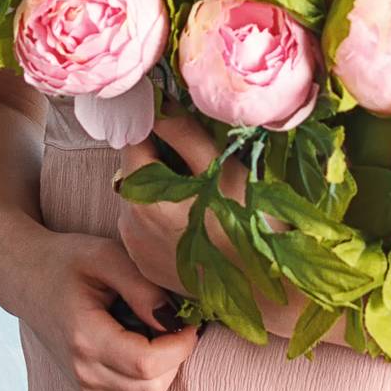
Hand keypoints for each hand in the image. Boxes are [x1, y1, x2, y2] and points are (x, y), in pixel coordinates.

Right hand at [13, 227, 200, 390]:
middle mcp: (83, 372)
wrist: (29, 279)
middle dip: (175, 359)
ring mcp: (84, 388)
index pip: (146, 365)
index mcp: (86, 338)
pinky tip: (147, 358)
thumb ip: (143, 287)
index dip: (180, 346)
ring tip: (159, 339)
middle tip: (175, 324)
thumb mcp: (107, 256)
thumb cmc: (69, 261)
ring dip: (164, 376)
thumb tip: (174, 319)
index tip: (189, 319)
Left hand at [115, 104, 248, 292]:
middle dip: (161, 158)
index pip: (134, 140)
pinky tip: (196, 223)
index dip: (155, 124)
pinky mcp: (146, 267)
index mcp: (143, 195)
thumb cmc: (248, 223)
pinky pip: (145, 228)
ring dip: (162, 189)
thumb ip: (183, 133)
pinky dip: (163, 218)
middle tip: (200, 163)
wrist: (262, 288)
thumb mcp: (220, 168)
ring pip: (141, 199)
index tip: (179, 121)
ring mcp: (135, 248)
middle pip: (136, 171)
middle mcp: (127, 223)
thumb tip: (157, 103)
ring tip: (202, 196)